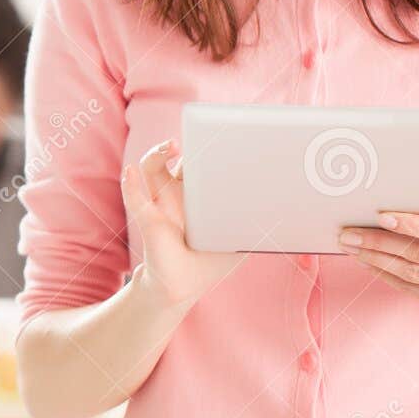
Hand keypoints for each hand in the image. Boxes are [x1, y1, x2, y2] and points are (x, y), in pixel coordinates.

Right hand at [121, 139, 240, 310]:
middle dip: (187, 143)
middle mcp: (178, 193)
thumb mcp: (238, 244)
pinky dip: (131, 185)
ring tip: (170, 146)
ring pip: (152, 167)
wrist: (179, 287)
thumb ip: (254, 228)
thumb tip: (288, 214)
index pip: (202, 162)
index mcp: (200, 195)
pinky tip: (130, 173)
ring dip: (156, 154)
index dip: (207, 144)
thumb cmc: (210, 263)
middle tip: (199, 137)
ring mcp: (161, 202)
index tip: (221, 129)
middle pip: (179, 158)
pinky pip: (136, 198)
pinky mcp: (149, 217)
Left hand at [338, 201, 418, 314]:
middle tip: (348, 232)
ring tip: (351, 245)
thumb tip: (395, 189)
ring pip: (411, 274)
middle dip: (379, 242)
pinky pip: (410, 289)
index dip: (412, 225)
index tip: (380, 216)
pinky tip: (366, 260)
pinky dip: (384, 274)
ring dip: (375, 258)